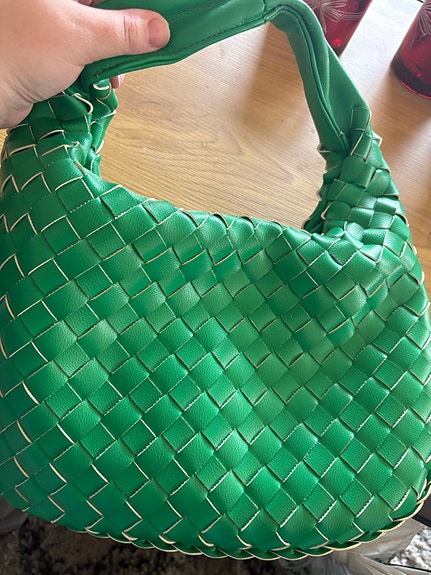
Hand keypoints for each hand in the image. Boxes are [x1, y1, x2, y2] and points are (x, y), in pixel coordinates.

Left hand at [0, 0, 169, 127]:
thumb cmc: (16, 51)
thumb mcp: (79, 36)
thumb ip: (122, 32)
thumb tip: (159, 30)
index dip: (136, 7)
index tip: (159, 20)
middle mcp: (55, 1)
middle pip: (105, 10)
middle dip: (125, 34)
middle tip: (140, 49)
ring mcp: (51, 23)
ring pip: (98, 35)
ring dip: (112, 58)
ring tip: (114, 74)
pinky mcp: (49, 50)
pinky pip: (85, 55)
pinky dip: (96, 70)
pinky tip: (100, 83)